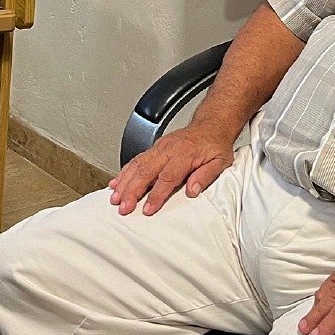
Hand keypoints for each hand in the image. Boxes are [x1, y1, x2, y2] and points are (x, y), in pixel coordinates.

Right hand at [109, 125, 235, 215]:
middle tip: (124, 207)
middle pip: (146, 171)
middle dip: (132, 191)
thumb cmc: (214, 145)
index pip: (167, 178)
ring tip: (115, 198)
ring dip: (124, 182)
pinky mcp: (155, 147)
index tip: (147, 209)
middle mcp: (168, 150)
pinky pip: (136, 159)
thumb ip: (206, 176)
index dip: (156, 195)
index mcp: (184, 154)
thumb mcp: (220, 161)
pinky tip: (116, 183)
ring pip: (137, 165)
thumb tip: (193, 190)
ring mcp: (159, 147)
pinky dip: (124, 172)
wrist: (211, 125)